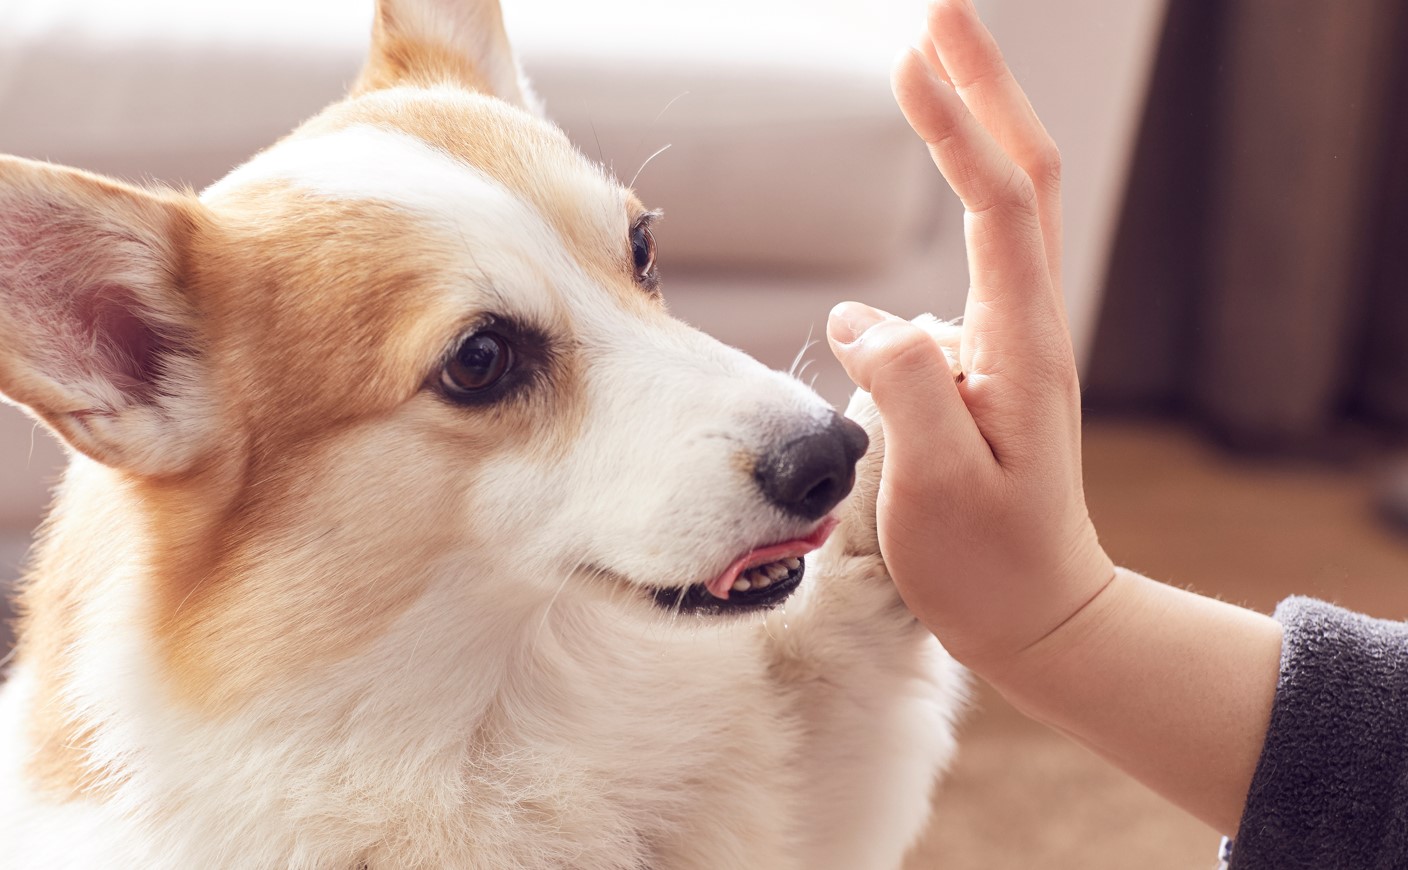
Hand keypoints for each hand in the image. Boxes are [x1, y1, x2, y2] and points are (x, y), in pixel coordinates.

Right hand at [826, 0, 1113, 678]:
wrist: (1037, 611)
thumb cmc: (989, 560)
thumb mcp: (939, 485)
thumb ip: (907, 390)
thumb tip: (866, 315)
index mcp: (1023, 344)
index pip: (999, 207)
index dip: (956, 127)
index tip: (909, 57)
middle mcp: (1026, 326)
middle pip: (1021, 180)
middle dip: (984, 91)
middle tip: (937, 16)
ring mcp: (1007, 339)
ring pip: (1000, 213)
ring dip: (968, 133)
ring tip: (922, 68)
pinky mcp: (980, 360)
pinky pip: (960, 266)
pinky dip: (946, 207)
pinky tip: (906, 222)